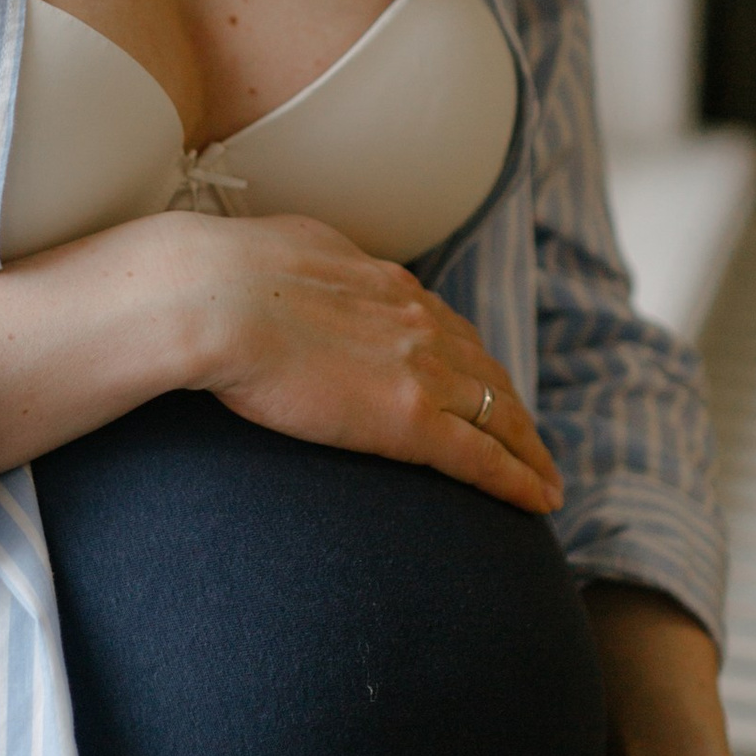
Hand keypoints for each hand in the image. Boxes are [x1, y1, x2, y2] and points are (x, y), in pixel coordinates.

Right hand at [184, 213, 559, 514]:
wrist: (212, 299)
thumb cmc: (220, 279)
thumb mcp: (281, 254)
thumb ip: (305, 271)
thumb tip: (294, 272)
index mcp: (385, 284)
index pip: (446, 328)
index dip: (470, 363)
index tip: (481, 386)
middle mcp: (418, 321)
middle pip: (486, 372)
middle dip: (512, 408)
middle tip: (528, 441)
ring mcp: (421, 370)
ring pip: (500, 415)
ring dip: (529, 449)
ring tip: (543, 480)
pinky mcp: (411, 420)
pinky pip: (482, 457)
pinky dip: (517, 479)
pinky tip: (539, 501)